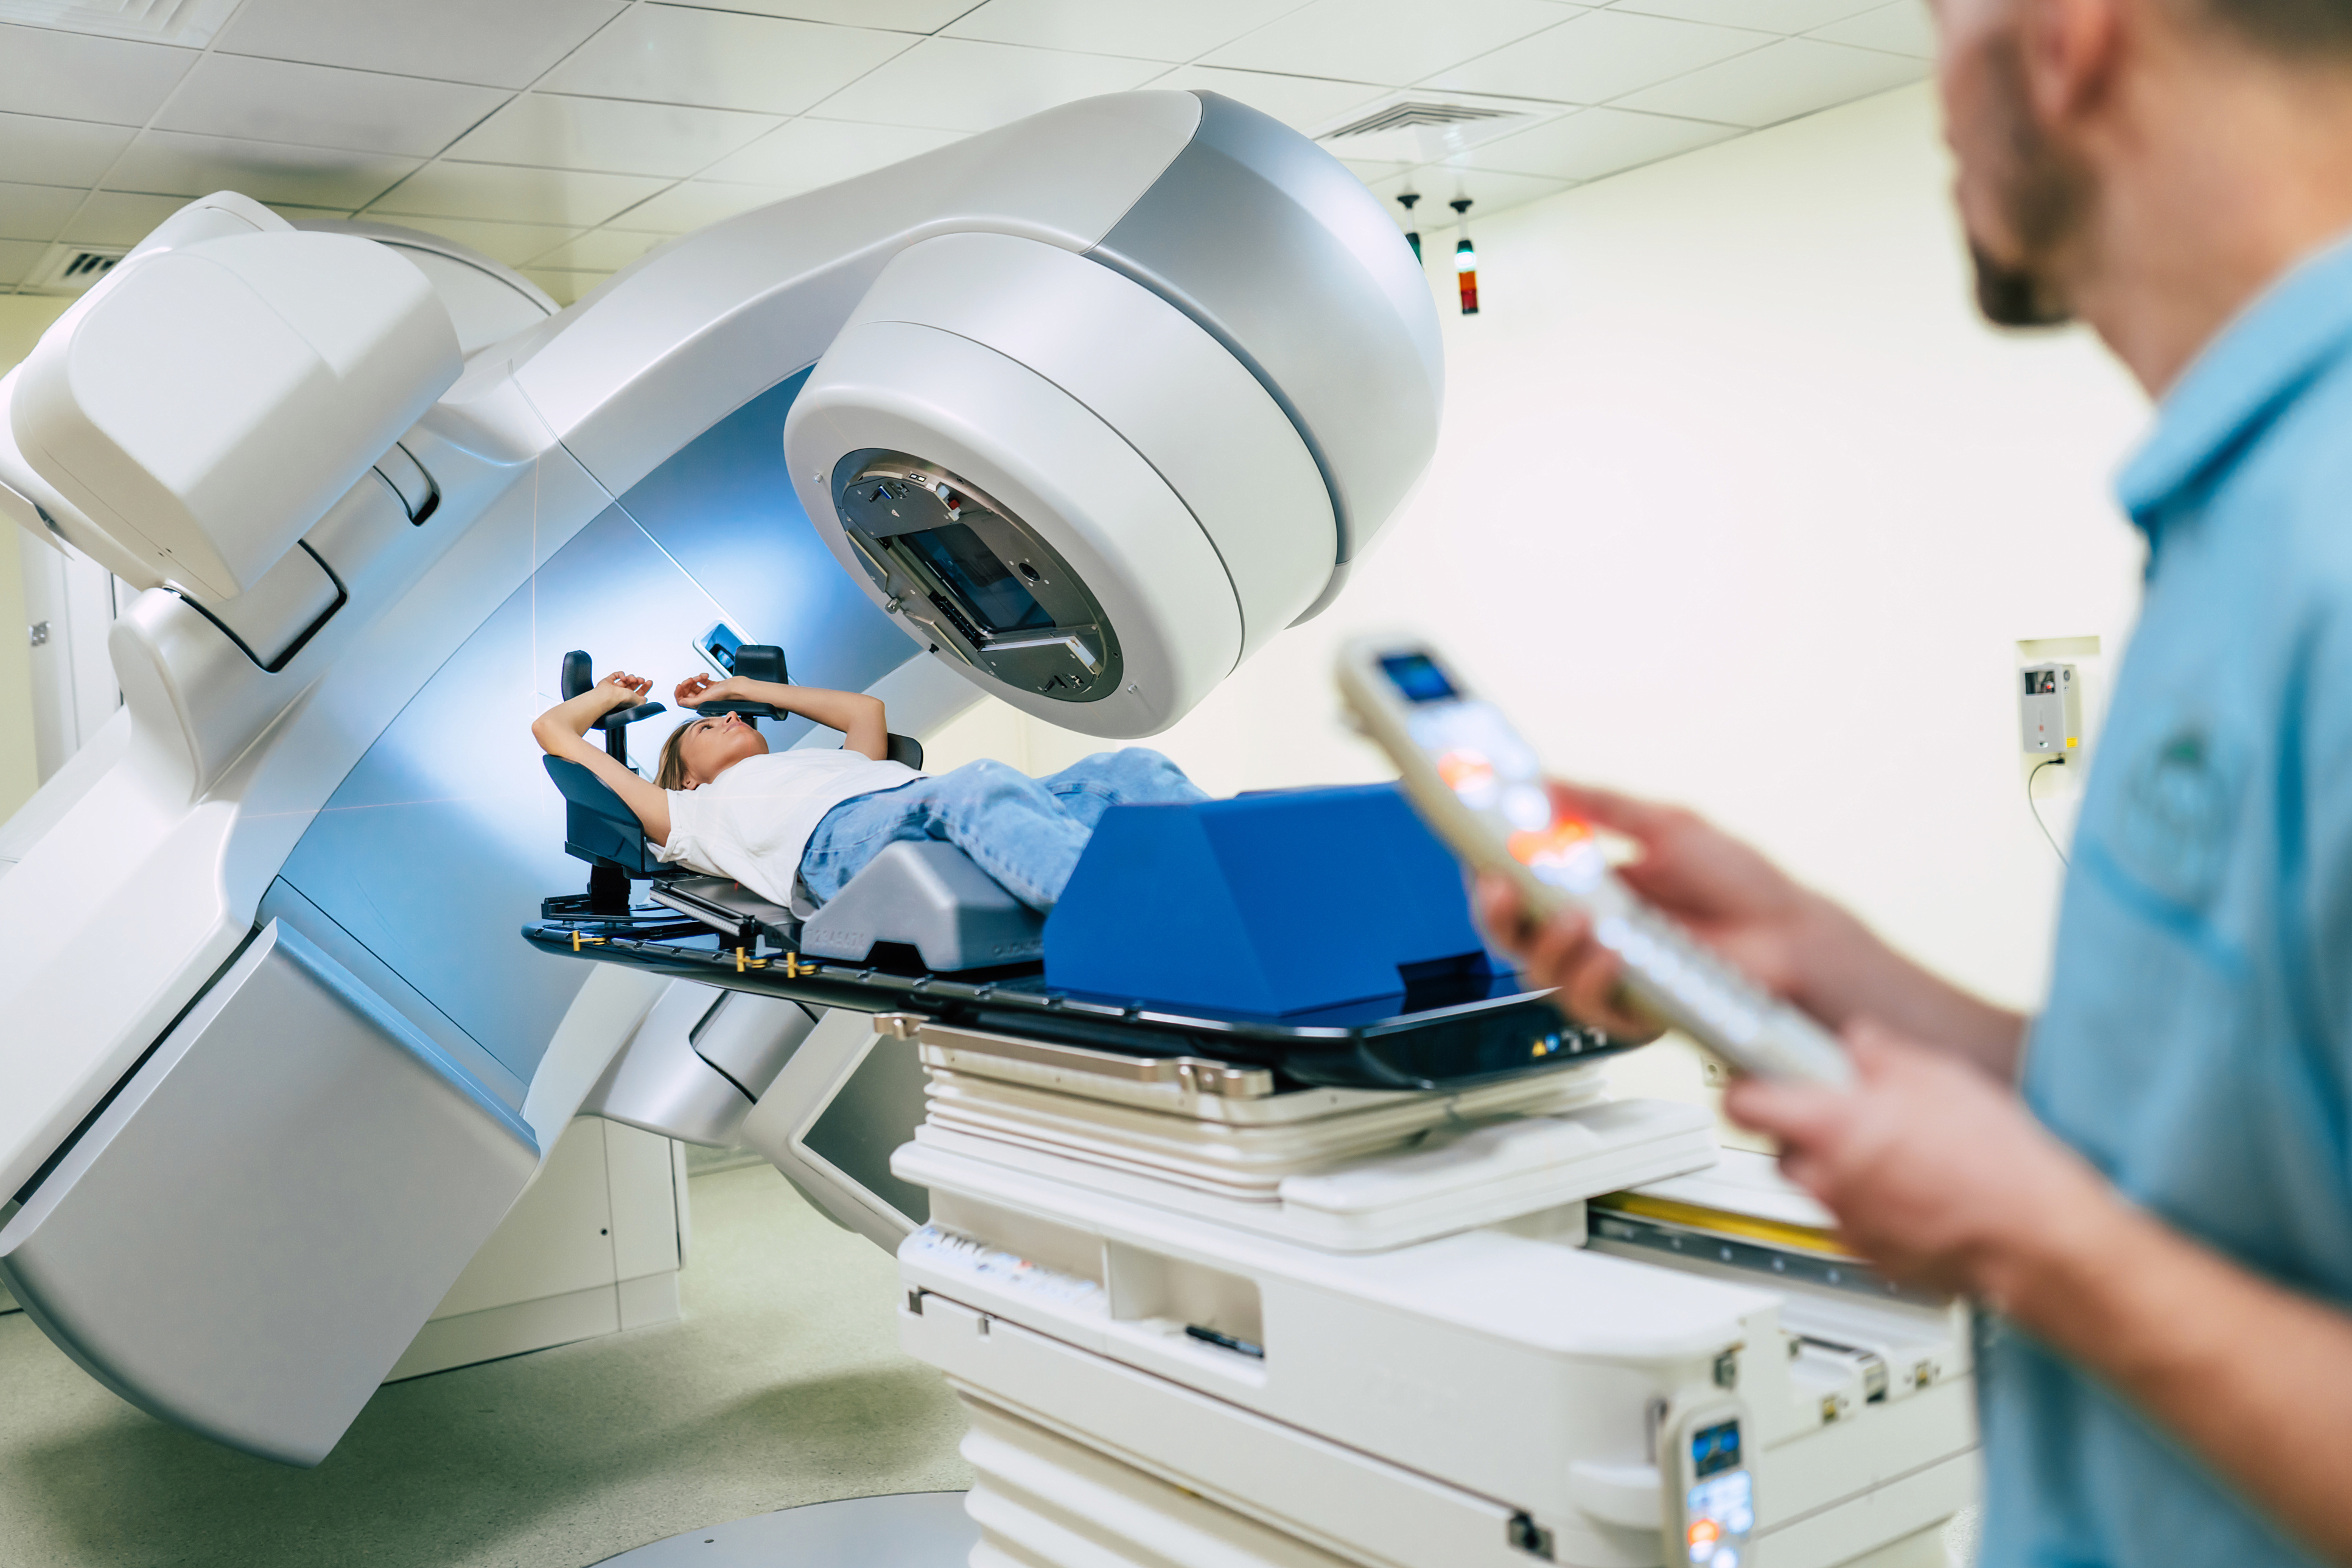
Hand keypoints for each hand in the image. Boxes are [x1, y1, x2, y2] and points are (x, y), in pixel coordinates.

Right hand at [597, 671, 652, 710]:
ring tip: (632, 679)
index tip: (650, 682)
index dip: (645, 687)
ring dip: (631, 677)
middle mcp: (621, 694)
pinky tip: (623, 677)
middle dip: (639, 681)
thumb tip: (644, 699)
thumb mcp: (638, 702)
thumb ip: (643, 701)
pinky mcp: (608, 682)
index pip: (639, 693)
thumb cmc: (621, 700)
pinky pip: (616, 675)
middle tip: (642, 680)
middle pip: (633, 685)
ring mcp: (614, 688)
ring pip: (626, 679)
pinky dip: (621, 674)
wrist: (608, 696)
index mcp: (629, 700)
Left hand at [674, 673, 741, 707]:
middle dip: (687, 683)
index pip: (682, 701)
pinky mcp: (713, 686)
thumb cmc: (726, 694)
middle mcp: (703, 700)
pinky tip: (706, 676)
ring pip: (694, 685)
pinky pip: (703, 681)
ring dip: (695, 679)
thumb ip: (691, 701)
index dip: (678, 693)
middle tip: (691, 679)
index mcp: (700, 704)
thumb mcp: (705, 698)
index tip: (679, 685)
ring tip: (700, 677)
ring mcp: (708, 693)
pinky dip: (702, 677)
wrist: (738, 687)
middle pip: (687, 692)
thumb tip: (680, 701)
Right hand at [1476, 783, 1819, 1038]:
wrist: (1789, 933)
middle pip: (1511, 932)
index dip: (1487, 868)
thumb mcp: (1665, 825)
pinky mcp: (1631, 1010)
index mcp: (1589, 886)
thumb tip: (1546, 783)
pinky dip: (1590, 977)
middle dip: (1494, 910)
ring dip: (1547, 943)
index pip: (1518, 882)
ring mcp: (1606, 973)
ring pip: (1538, 973)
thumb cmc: (1740, 884)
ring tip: (1575, 916)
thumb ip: (1603, 804)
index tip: (1475, 846)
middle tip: (1501, 886)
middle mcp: (1589, 932)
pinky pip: (1587, 1006)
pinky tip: (1610, 952)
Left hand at [1727, 1022, 2116, 1301]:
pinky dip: (1871, 1205)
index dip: (1744, 1088)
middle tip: (1847, 1113)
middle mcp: (1827, 1178)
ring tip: (1894, 1152)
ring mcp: (1847, 1223)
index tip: (1756, 1078)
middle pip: (1780, 1149)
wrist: (2038, 1237)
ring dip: (1838, 1168)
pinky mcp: (1872, 1256)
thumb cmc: (1997, 1162)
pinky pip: (1852, 1220)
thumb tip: (1858, 1043)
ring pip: (1817, 1187)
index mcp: (1831, 1126)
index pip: (1742, 1104)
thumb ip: (1882, 1055)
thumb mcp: (1940, 1076)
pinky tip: (1914, 1191)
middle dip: (1804, 1130)